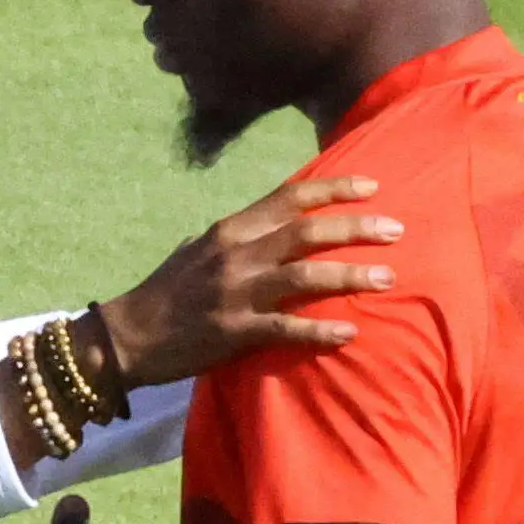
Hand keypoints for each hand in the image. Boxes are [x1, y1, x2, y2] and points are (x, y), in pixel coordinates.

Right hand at [94, 175, 402, 387]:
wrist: (128, 335)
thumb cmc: (165, 293)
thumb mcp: (197, 250)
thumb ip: (234, 237)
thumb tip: (263, 226)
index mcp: (230, 229)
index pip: (289, 197)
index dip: (334, 189)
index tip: (372, 188)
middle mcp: (236, 254)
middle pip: (306, 231)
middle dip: (355, 227)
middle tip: (395, 230)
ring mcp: (235, 292)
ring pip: (304, 275)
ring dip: (350, 275)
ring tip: (386, 278)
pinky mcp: (233, 331)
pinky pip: (286, 328)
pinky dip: (320, 330)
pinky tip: (348, 332)